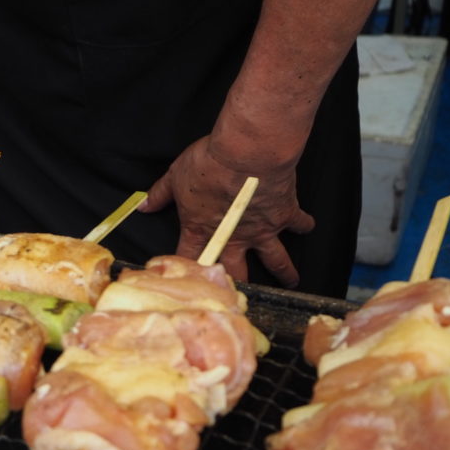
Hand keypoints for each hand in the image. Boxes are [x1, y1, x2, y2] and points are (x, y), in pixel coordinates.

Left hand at [142, 136, 314, 286]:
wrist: (247, 152)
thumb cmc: (208, 163)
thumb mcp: (176, 176)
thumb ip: (159, 194)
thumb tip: (142, 206)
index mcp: (202, 230)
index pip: (190, 259)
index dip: (188, 272)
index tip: (189, 284)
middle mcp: (233, 237)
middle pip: (237, 271)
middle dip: (240, 286)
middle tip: (245, 297)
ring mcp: (261, 230)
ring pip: (276, 259)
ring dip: (284, 271)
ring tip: (290, 281)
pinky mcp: (284, 215)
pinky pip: (298, 223)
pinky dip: (304, 225)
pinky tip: (307, 227)